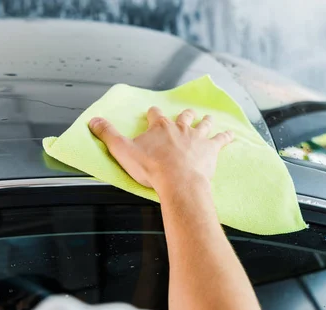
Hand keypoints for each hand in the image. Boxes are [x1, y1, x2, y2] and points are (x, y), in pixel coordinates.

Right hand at [88, 107, 232, 192]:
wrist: (179, 181)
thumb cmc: (151, 168)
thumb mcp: (123, 150)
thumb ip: (107, 134)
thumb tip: (93, 120)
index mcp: (160, 127)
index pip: (155, 115)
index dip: (153, 113)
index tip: (152, 112)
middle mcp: (180, 128)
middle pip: (183, 117)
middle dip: (184, 115)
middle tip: (186, 113)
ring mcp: (197, 138)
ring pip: (203, 124)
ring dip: (205, 121)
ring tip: (208, 118)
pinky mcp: (210, 150)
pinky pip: (221, 140)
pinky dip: (226, 137)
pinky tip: (231, 135)